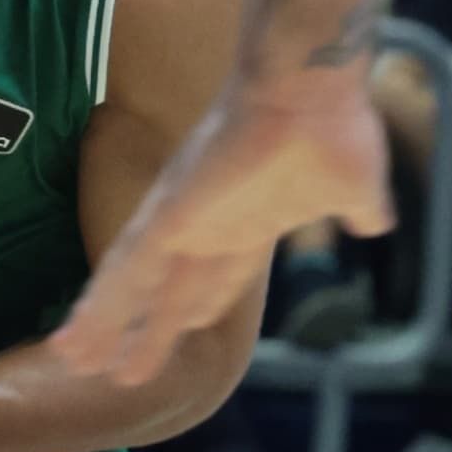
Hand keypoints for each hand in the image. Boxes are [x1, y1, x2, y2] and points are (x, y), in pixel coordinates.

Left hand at [55, 64, 393, 389]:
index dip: (192, 314)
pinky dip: (99, 308)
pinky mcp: (167, 215)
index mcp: (246, 226)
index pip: (212, 283)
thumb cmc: (335, 125)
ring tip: (75, 363)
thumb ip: (359, 211)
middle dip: (142, 333)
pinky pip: (124, 273)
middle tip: (115, 369)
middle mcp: (207, 228)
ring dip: (106, 328)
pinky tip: (77, 339)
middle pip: (164, 295)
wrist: (313, 83)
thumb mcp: (356, 187)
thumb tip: (375, 222)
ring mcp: (182, 222)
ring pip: (131, 289)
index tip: (181, 333)